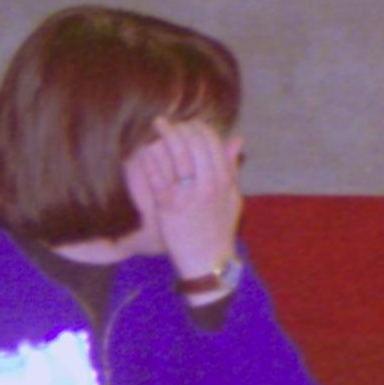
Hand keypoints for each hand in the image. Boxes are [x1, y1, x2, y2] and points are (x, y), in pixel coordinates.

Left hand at [123, 118, 243, 284]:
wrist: (207, 262)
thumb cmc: (220, 230)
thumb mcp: (233, 198)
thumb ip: (233, 167)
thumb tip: (237, 139)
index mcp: (224, 182)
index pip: (213, 143)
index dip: (200, 127)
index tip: (190, 123)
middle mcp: (208, 186)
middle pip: (195, 144)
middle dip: (182, 127)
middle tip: (171, 122)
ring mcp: (188, 197)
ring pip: (177, 156)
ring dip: (166, 135)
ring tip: (158, 124)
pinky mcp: (168, 208)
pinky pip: (158, 177)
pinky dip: (152, 160)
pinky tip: (146, 149)